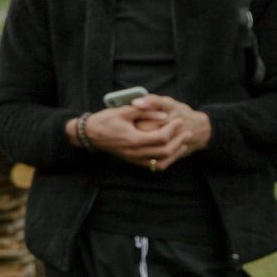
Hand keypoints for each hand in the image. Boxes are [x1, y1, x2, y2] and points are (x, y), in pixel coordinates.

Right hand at [83, 98, 210, 170]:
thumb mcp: (123, 111)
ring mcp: (133, 158)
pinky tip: (170, 152)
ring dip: (174, 153)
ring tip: (182, 143)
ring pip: (160, 162)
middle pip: (164, 151)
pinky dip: (164, 160)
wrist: (89, 134)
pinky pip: (152, 166)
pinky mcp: (132, 161)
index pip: (160, 138)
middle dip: (178, 142)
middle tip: (187, 132)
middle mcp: (134, 152)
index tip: (179, 121)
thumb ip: (144, 111)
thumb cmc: (105, 120)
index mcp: (132, 139)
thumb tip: (164, 115)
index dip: (173, 129)